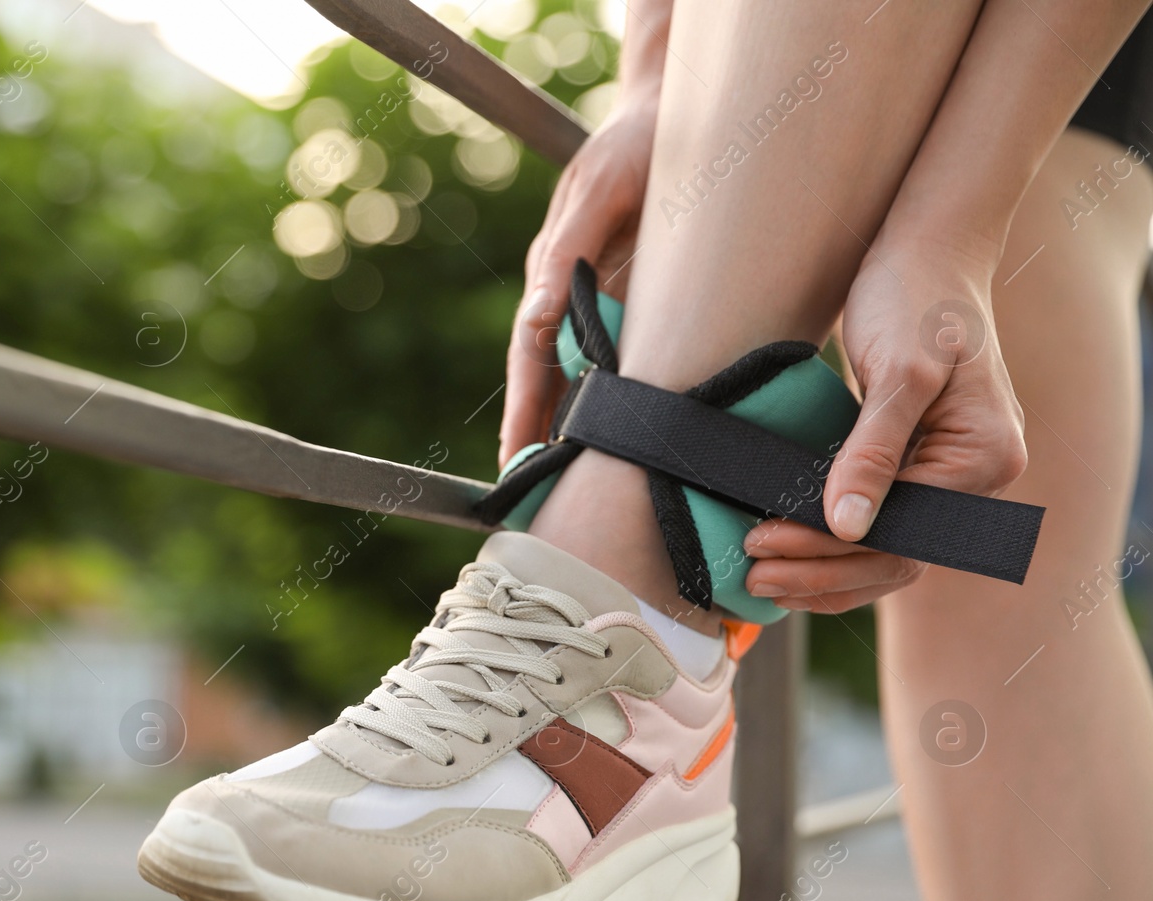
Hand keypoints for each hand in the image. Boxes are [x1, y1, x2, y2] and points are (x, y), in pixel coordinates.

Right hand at [498, 97, 657, 467]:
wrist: (678, 112)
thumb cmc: (635, 143)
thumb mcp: (601, 187)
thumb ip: (569, 249)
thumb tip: (537, 316)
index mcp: (554, 276)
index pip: (531, 360)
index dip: (524, 412)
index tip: (515, 463)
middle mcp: (572, 297)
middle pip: (550, 379)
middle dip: (542, 436)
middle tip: (537, 497)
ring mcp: (603, 301)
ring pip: (585, 375)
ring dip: (579, 426)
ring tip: (578, 486)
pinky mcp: (639, 300)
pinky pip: (624, 359)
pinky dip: (622, 400)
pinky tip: (633, 437)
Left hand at [744, 237, 1027, 612]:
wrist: (926, 253)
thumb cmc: (915, 297)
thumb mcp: (898, 372)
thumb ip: (873, 451)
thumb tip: (848, 526)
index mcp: (985, 458)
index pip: (901, 534)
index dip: (828, 550)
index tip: (765, 545)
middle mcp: (978, 478)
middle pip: (896, 556)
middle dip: (822, 573)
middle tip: (754, 578)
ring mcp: (950, 475)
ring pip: (887, 551)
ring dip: (824, 571)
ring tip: (762, 580)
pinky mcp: (919, 465)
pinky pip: (879, 524)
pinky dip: (834, 546)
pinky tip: (788, 556)